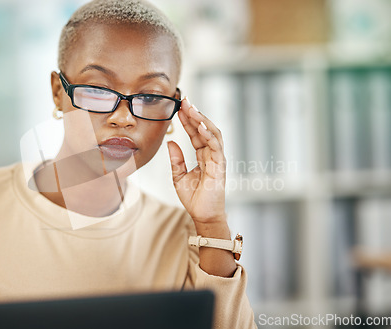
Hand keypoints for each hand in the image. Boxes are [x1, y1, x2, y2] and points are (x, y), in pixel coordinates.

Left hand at [167, 97, 226, 224]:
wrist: (202, 215)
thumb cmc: (194, 197)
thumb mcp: (178, 175)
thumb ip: (176, 158)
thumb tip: (170, 141)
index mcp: (203, 155)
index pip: (195, 133)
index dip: (188, 120)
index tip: (179, 106)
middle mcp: (212, 154)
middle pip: (204, 129)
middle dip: (195, 114)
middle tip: (185, 100)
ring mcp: (217, 159)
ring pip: (212, 133)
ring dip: (202, 120)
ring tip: (191, 108)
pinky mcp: (220, 165)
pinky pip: (215, 146)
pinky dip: (208, 134)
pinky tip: (200, 125)